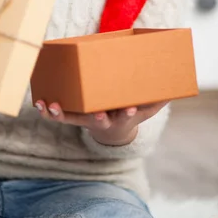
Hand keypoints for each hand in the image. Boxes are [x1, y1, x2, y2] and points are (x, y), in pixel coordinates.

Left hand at [35, 99, 167, 145]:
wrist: (114, 133)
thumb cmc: (131, 111)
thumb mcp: (147, 108)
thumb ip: (159, 97)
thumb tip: (178, 84)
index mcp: (121, 117)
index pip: (125, 116)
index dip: (126, 113)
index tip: (128, 109)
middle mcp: (103, 120)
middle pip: (98, 120)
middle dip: (97, 117)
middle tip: (96, 114)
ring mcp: (86, 119)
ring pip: (72, 119)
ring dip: (61, 113)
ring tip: (51, 105)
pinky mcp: (74, 116)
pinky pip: (59, 114)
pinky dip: (47, 110)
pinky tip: (39, 101)